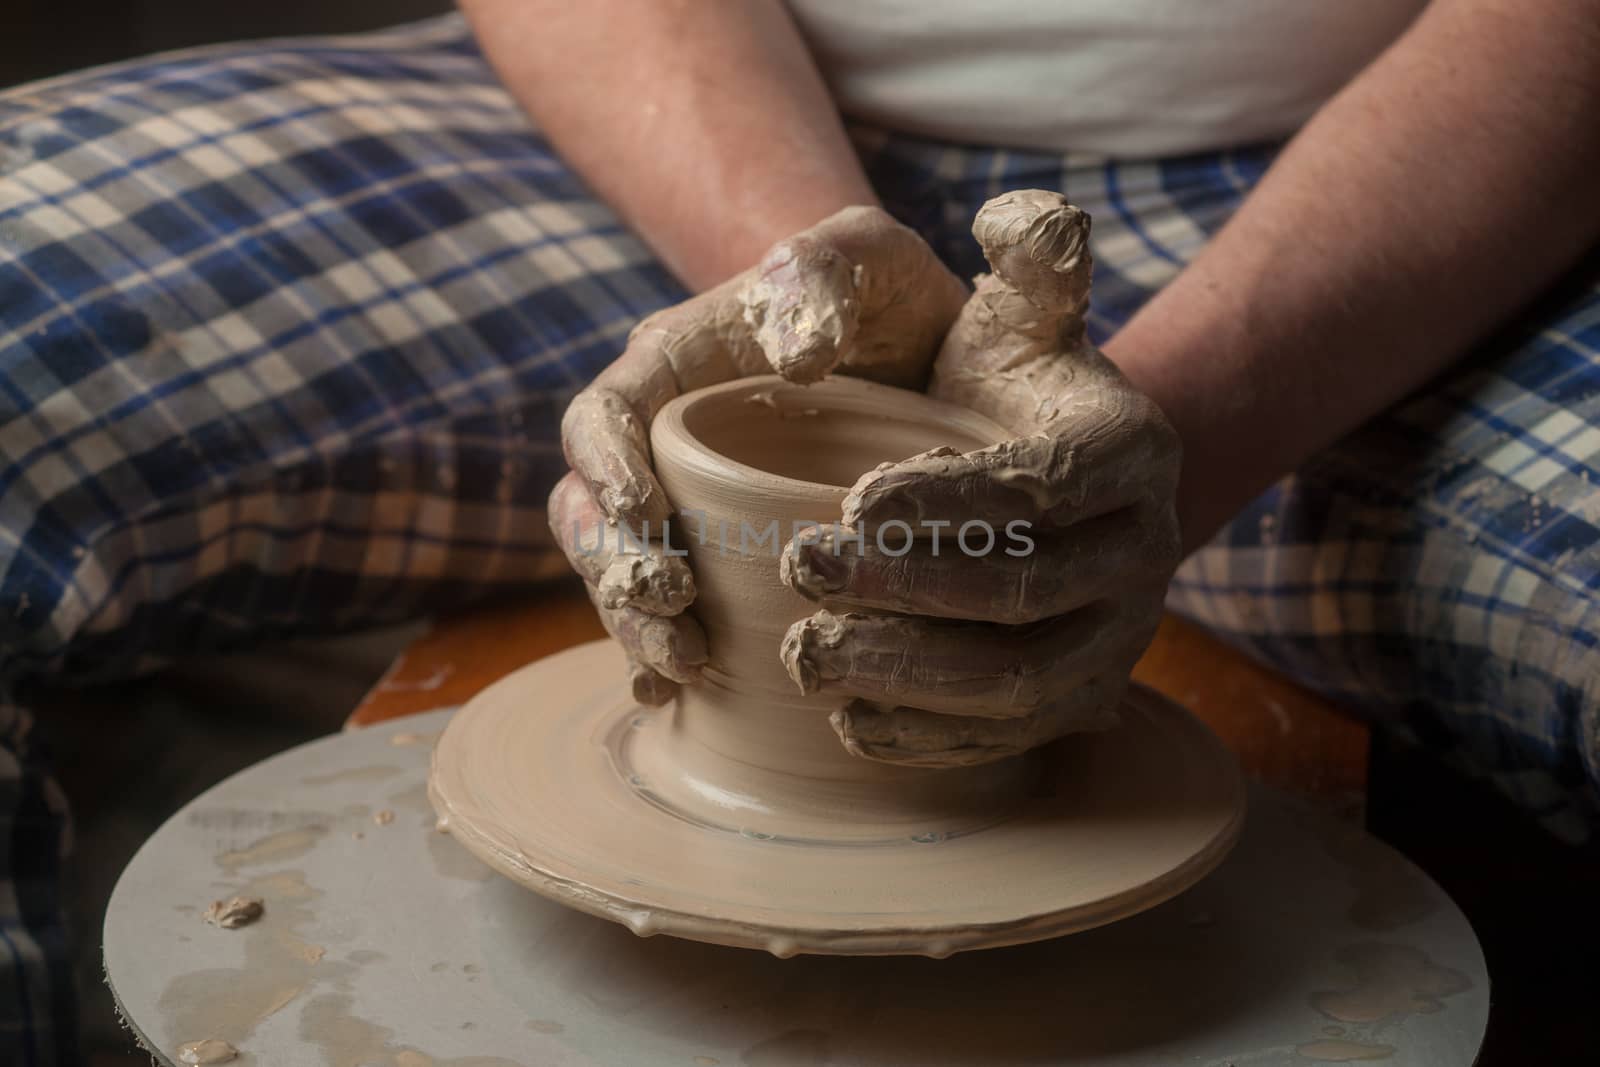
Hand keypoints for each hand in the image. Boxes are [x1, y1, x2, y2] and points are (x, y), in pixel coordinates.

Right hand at [550, 206, 968, 702]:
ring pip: (622, 571)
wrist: (917, 344)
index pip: (601, 417)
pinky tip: (684, 701)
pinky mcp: (717, 555)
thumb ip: (826, 269)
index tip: (648, 521)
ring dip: (637, 625)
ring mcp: (684, 504)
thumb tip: (795, 355)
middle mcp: (659, 442)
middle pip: (592, 513)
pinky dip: (665, 655)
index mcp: (671, 366)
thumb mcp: (870, 255)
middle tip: (672, 620)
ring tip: (684, 670)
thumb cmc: (884, 293)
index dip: (606, 471)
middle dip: (616, 571)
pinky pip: (670, 610)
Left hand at [779, 190, 1181, 766]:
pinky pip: (1008, 737)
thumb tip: (1019, 217)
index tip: (849, 500)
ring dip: (907, 674)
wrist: (1050, 480)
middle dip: (906, 588)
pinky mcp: (1078, 701)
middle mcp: (1145, 554)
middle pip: (1024, 592)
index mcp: (1133, 454)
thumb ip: (1031, 261)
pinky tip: (850, 721)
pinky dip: (929, 737)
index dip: (949, 501)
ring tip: (806, 655)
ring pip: (1016, 680)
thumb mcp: (1019, 315)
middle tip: (801, 567)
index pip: (1041, 486)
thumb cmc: (1010, 388)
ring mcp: (1117, 639)